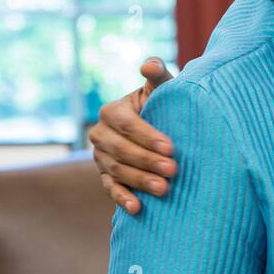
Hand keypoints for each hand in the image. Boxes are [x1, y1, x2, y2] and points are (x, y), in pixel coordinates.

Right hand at [91, 57, 177, 214]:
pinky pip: (110, 189)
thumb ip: (157, 74)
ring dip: (140, 180)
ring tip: (165, 189)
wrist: (158, 128)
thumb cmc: (162, 104)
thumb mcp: (161, 89)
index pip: (126, 124)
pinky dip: (122, 198)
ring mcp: (100, 157)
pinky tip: (137, 208)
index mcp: (112, 111)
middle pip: (121, 150)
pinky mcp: (105, 176)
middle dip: (147, 161)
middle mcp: (100, 134)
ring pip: (117, 170)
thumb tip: (148, 65)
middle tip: (173, 170)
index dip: (147, 136)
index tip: (170, 147)